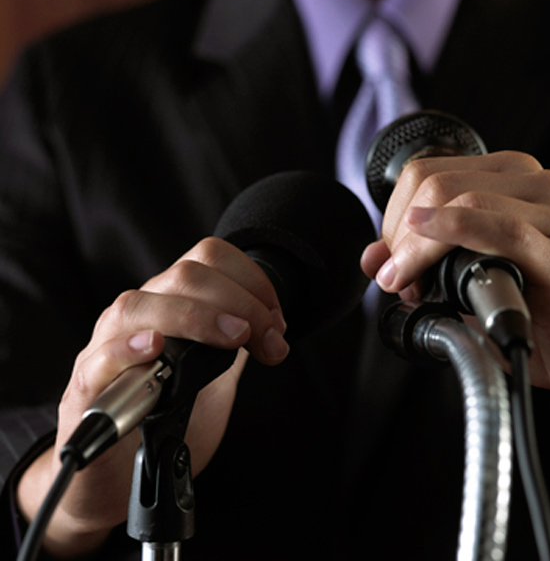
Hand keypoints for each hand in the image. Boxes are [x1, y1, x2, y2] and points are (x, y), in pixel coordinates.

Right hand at [17, 237, 287, 557]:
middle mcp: (138, 317)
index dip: (251, 280)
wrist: (118, 478)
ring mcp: (106, 349)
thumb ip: (233, 348)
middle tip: (269, 340)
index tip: (276, 319)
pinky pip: (99, 359)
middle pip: (184, 276)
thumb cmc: (162, 422)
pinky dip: (127, 349)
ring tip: (234, 338)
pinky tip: (154, 348)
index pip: (207, 258)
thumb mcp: (212, 377)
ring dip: (195, 316)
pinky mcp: (86, 390)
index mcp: (169, 305)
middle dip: (240, 302)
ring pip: (137, 306)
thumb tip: (269, 325)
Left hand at [361, 151, 549, 429]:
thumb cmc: (539, 311)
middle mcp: (531, 183)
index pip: (424, 174)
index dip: (393, 219)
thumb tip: (372, 257)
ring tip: (410, 285)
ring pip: (457, 200)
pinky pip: (499, 228)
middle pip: (433, 184)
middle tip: (399, 280)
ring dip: (416, 247)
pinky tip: (425, 259)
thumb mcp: (464, 277)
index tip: (393, 263)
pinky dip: (451, 236)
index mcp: (507, 178)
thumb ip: (419, 260)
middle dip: (400, 235)